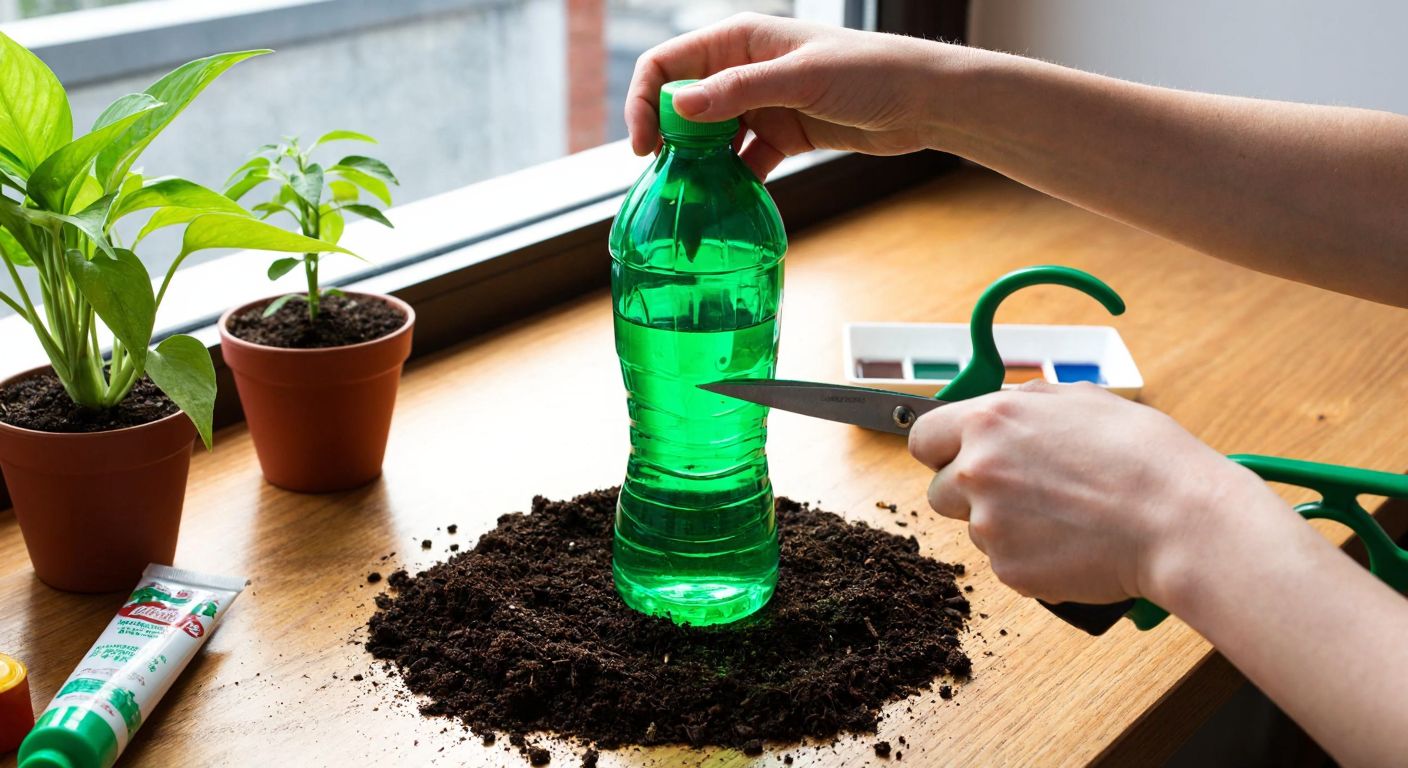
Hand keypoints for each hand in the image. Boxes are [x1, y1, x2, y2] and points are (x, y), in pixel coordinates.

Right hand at [626, 13, 962, 178]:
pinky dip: (731, 182)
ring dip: (698, 166)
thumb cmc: (870, 72)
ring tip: (693, 199)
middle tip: (664, 179)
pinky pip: (741, 162)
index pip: (667, 65)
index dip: (645, 102)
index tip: (644, 145)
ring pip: (709, 138)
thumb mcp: (801, 78)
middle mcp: (742, 70)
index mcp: (739, 40)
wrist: (923, 100)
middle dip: (666, 139)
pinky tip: (728, 205)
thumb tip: (679, 106)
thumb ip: (739, 91)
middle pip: (681, 104)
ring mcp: (761, 105)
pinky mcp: (781, 136)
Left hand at [907, 380, 1284, 604]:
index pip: (924, 438)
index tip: (959, 457)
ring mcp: (989, 525)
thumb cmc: (1142, 457)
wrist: (1177, 520)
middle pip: (941, 491)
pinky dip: (1030, 557)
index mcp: (989, 422)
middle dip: (971, 493)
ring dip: (1005, 526)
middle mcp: (977, 471)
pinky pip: (1005, 562)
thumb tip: (998, 407)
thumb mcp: (1080, 400)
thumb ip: (1023, 404)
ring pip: (976, 529)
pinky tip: (1072, 543)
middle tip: (1025, 492)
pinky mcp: (1009, 570)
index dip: (942, 450)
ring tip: (1064, 516)